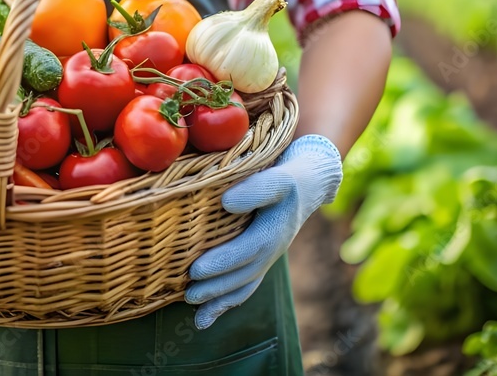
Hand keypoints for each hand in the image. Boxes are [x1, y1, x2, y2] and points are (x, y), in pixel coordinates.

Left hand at [185, 134, 342, 328]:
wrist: (307, 185)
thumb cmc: (287, 178)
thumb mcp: (277, 178)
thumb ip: (255, 189)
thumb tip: (227, 202)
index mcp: (273, 231)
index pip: (246, 250)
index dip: (222, 262)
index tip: (197, 270)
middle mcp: (271, 250)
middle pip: (243, 274)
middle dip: (215, 287)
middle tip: (188, 293)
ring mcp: (266, 258)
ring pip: (244, 284)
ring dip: (220, 300)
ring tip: (194, 310)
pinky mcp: (260, 260)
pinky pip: (245, 286)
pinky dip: (226, 304)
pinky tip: (204, 318)